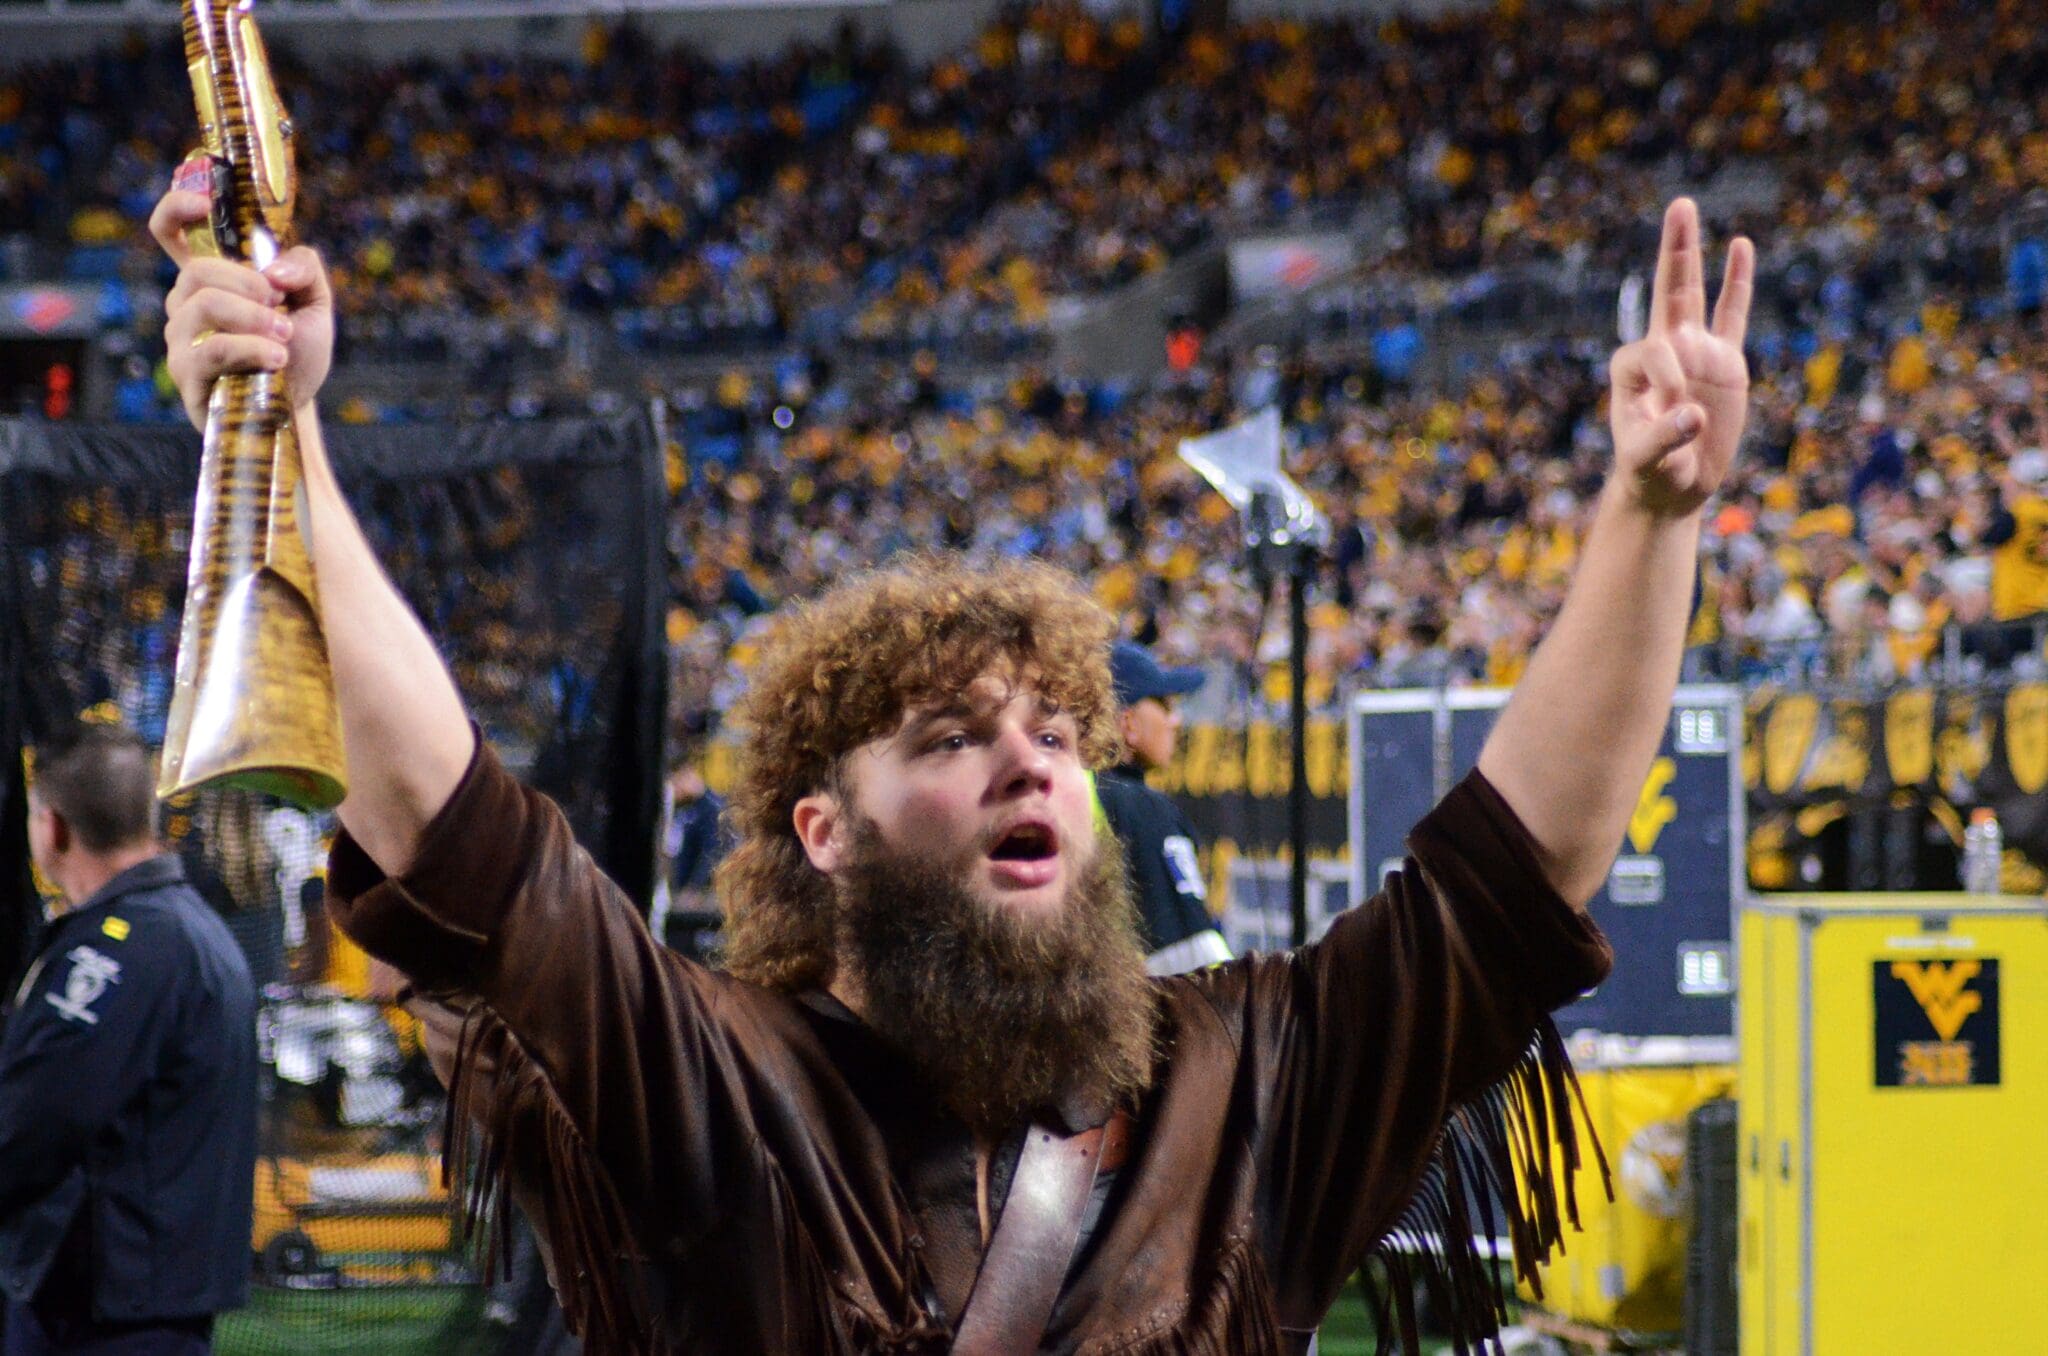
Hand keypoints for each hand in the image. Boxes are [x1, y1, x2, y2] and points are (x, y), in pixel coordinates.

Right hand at [149, 169, 334, 431]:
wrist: (300, 405)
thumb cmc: (300, 350)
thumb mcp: (316, 303)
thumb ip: (305, 269)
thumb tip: (273, 270)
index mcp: (211, 279)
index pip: (171, 233)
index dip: (177, 209)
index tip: (204, 203)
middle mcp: (186, 304)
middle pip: (198, 271)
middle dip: (247, 284)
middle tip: (282, 307)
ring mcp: (180, 340)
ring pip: (203, 306)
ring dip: (254, 318)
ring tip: (286, 338)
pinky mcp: (188, 377)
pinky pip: (211, 350)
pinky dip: (251, 348)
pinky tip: (277, 359)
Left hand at [1608, 198, 1753, 518]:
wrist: (1670, 486)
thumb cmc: (1650, 473)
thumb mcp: (1647, 462)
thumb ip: (1662, 439)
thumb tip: (1694, 416)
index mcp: (1632, 371)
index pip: (1654, 353)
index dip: (1670, 381)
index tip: (1682, 419)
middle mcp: (1662, 350)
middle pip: (1668, 292)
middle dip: (1674, 251)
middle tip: (1679, 205)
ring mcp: (1695, 351)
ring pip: (1696, 295)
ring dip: (1694, 255)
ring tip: (1688, 210)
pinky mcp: (1724, 362)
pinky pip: (1733, 316)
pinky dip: (1737, 285)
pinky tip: (1740, 247)